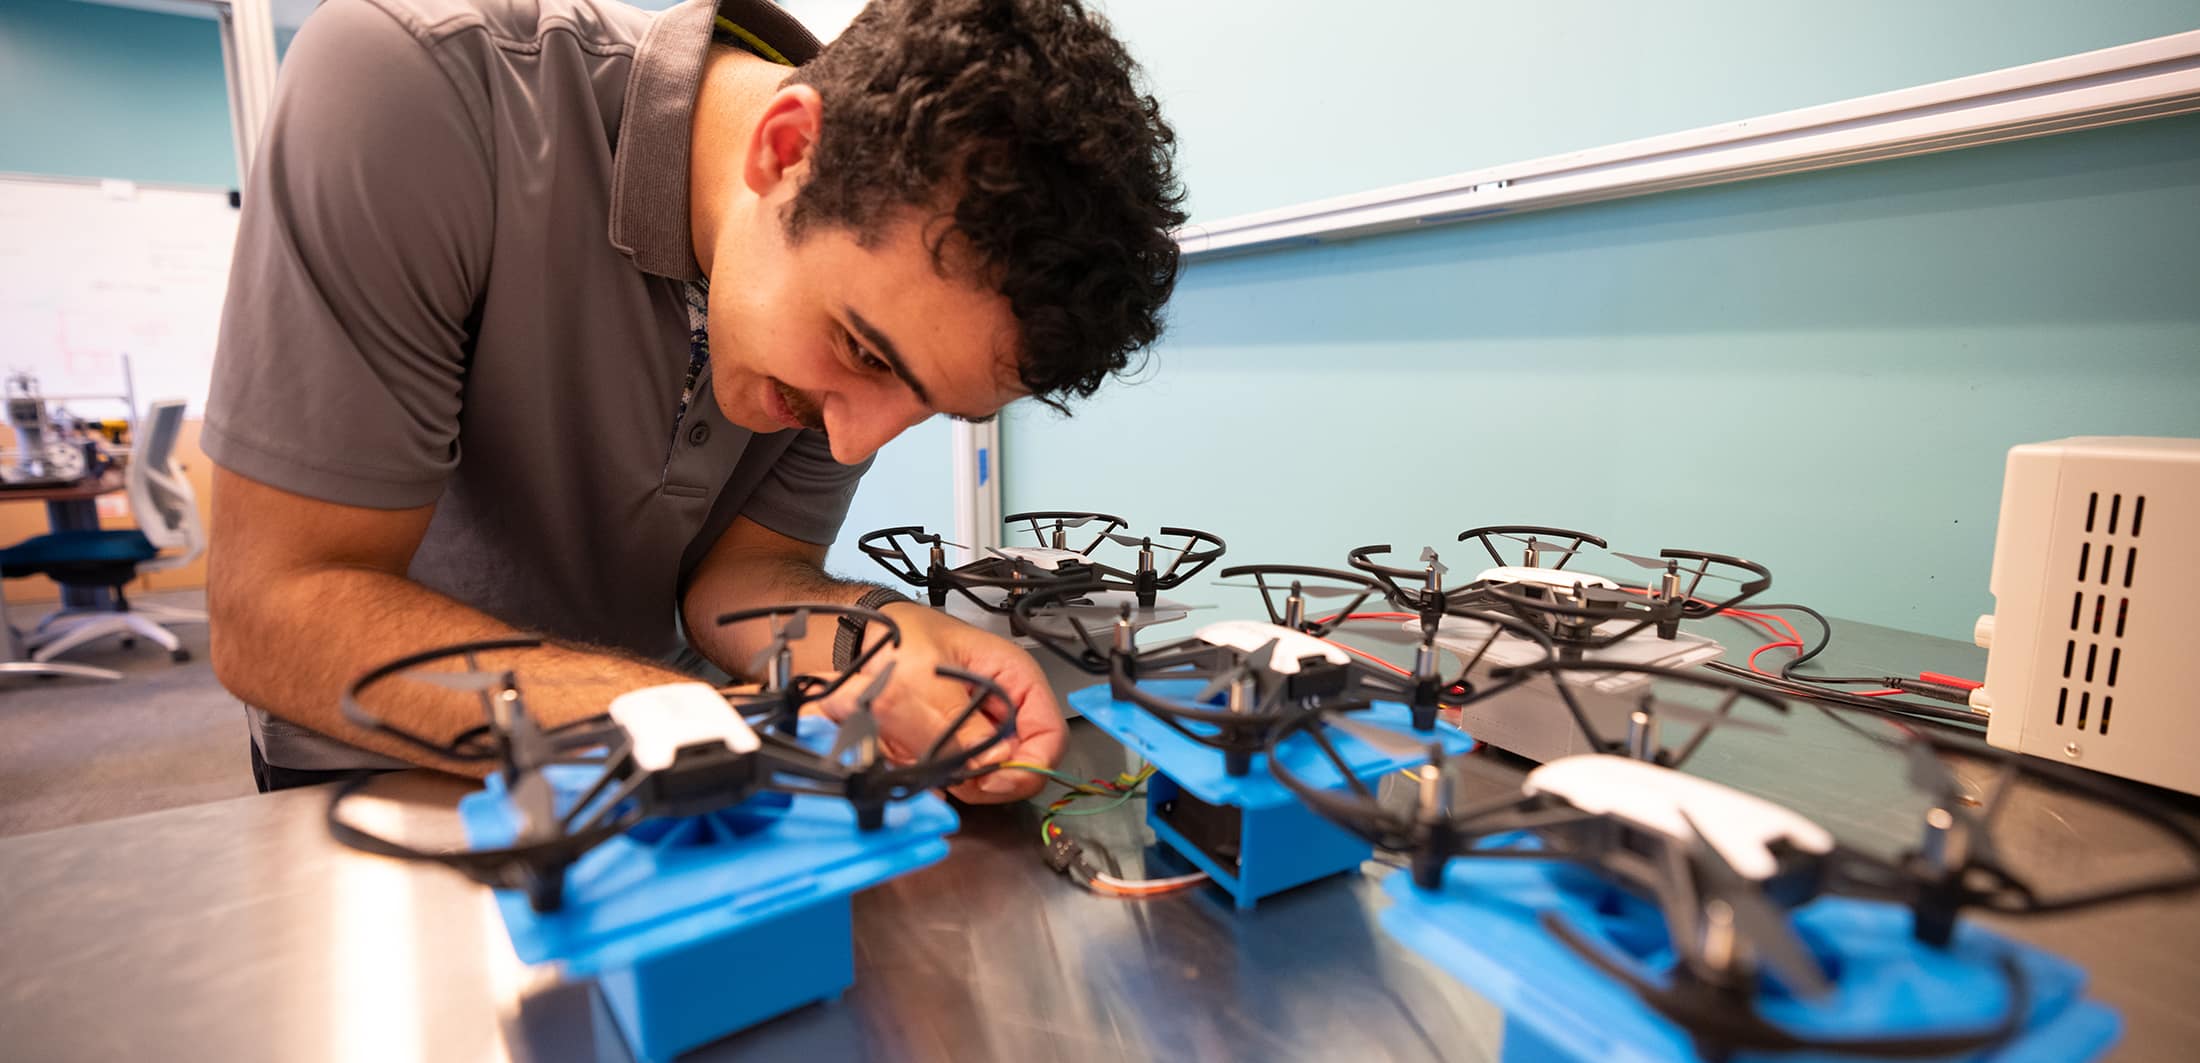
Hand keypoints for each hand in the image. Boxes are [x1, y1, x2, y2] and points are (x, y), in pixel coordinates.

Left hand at [825, 603, 1065, 803]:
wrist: (865, 644)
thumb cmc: (901, 643)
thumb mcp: (927, 681)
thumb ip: (962, 724)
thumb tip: (995, 760)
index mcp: (1015, 679)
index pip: (1050, 736)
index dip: (1028, 766)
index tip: (991, 780)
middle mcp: (1007, 707)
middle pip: (1023, 764)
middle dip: (988, 778)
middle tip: (954, 775)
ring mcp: (984, 727)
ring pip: (992, 776)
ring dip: (959, 778)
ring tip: (926, 757)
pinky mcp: (961, 744)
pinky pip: (963, 775)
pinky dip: (941, 777)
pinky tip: (917, 759)